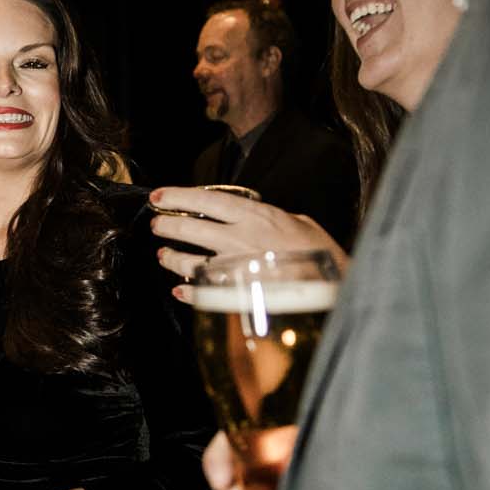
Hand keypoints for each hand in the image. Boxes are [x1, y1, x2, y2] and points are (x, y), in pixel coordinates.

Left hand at [149, 187, 344, 290]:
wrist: (332, 289)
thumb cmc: (320, 254)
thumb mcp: (300, 224)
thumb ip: (272, 219)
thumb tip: (258, 219)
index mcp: (255, 216)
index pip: (206, 200)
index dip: (178, 196)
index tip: (159, 195)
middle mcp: (239, 239)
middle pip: (190, 229)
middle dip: (167, 225)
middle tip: (157, 223)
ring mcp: (234, 269)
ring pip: (189, 261)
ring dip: (171, 258)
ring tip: (163, 255)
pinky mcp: (234, 294)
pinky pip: (201, 292)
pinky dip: (187, 291)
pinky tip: (179, 289)